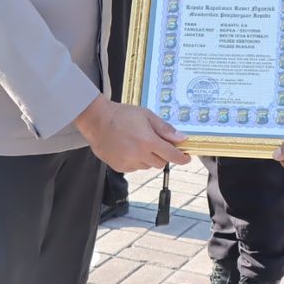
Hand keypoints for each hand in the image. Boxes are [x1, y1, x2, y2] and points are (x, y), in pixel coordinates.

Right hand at [75, 96, 190, 172]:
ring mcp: (128, 162)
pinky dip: (136, 161)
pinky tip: (129, 149)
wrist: (97, 120)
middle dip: (162, 155)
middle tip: (155, 143)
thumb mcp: (146, 115)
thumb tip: (181, 138)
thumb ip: (164, 129)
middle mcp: (139, 155)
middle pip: (160, 163)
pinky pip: (135, 168)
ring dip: (148, 158)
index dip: (182, 158)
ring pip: (147, 166)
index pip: (171, 155)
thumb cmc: (121, 115)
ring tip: (138, 143)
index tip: (186, 158)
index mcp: (148, 141)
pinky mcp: (119, 167)